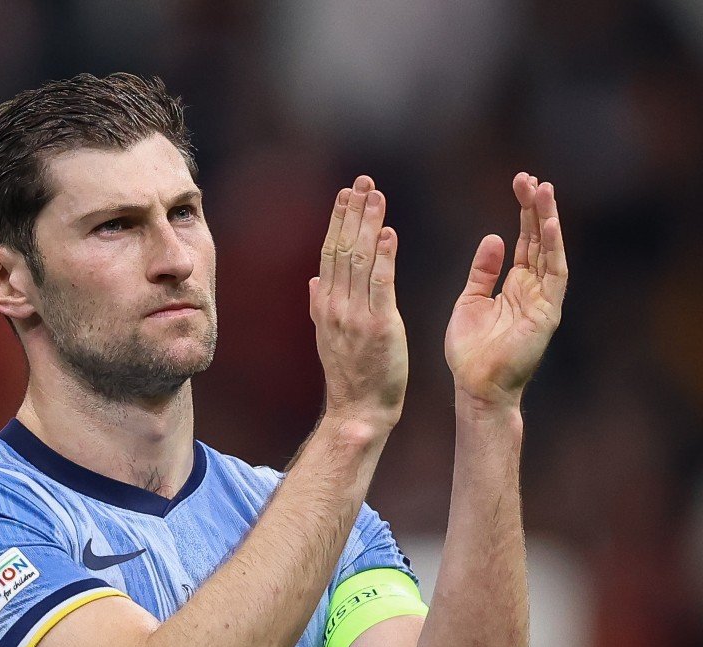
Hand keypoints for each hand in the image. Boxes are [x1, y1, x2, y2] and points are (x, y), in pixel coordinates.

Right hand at [309, 175, 408, 435]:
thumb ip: (321, 306)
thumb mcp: (329, 337)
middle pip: (342, 249)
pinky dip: (383, 256)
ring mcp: (355, 316)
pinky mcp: (379, 326)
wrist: (359, 409)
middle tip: (362, 182)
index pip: (329, 254)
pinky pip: (380, 284)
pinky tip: (388, 232)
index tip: (347, 194)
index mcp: (325, 306)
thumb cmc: (351, 375)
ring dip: (368, 224)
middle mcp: (335, 306)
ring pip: (359, 260)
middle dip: (352, 213)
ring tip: (376, 195)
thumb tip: (314, 281)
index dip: (338, 221)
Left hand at [445, 173, 566, 411]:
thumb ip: (483, 271)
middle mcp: (534, 288)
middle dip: (536, 208)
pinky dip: (553, 248)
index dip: (524, 212)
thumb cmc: (471, 351)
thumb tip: (494, 238)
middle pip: (540, 240)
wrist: (477, 385)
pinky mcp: (548, 312)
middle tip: (530, 178)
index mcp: (516, 285)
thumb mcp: (470, 301)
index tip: (520, 184)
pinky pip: (554, 275)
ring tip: (543, 189)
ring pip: (551, 251)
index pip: (525, 241)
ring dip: (548, 220)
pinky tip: (548, 224)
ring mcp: (544, 299)